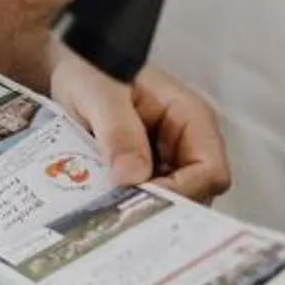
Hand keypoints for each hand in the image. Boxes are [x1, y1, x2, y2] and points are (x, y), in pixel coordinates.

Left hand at [48, 46, 231, 204]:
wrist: (74, 70)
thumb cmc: (93, 70)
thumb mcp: (100, 94)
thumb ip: (118, 130)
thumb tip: (132, 176)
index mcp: (192, 117)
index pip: (210, 170)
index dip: (182, 192)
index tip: (142, 203)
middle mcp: (188, 142)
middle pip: (195, 193)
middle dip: (160, 207)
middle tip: (119, 214)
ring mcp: (170, 159)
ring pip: (170, 202)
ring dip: (141, 208)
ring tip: (107, 211)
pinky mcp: (148, 172)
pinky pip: (147, 198)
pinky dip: (128, 205)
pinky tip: (103, 205)